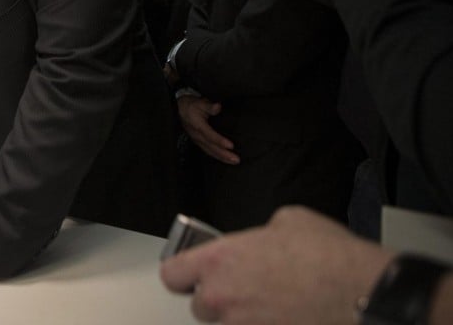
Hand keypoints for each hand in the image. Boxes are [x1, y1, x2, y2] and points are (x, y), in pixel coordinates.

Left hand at [161, 206, 391, 323]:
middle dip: (218, 299)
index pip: (172, 275)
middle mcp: (223, 298)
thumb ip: (258, 236)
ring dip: (241, 318)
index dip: (182, 273)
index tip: (191, 272)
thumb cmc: (328, 257)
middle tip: (244, 289)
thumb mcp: (287, 221)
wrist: (363, 293)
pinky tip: (286, 317)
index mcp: (219, 261)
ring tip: (269, 305)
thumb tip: (261, 242)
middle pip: (199, 306)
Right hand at [177, 93, 237, 164]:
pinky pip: (209, 151)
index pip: (210, 135)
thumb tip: (217, 107)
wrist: (180, 110)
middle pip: (211, 147)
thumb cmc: (190, 107)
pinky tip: (224, 159)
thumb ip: (209, 106)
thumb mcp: (199, 103)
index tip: (230, 145)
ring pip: (210, 151)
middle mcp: (197, 135)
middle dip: (224, 154)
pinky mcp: (199, 142)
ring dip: (222, 158)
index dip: (220, 141)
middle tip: (236, 159)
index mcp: (198, 126)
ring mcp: (198, 140)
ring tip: (233, 161)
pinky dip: (217, 156)